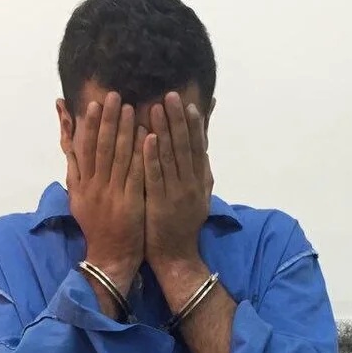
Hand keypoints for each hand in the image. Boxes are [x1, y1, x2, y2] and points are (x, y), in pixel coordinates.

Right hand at [66, 92, 146, 295]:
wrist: (109, 256)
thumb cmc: (96, 224)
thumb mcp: (78, 196)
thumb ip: (74, 168)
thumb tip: (67, 140)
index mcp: (81, 184)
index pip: (83, 149)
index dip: (88, 125)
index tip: (94, 104)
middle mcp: (94, 187)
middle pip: (100, 148)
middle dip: (107, 120)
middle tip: (115, 96)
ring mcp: (112, 195)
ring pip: (118, 158)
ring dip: (125, 131)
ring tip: (132, 109)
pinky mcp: (130, 203)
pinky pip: (135, 174)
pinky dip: (140, 154)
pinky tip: (148, 137)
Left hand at [143, 92, 213, 272]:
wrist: (176, 257)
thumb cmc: (183, 226)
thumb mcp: (200, 198)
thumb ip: (202, 173)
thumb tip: (205, 150)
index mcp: (200, 182)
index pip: (198, 148)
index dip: (194, 125)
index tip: (189, 104)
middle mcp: (191, 185)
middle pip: (185, 146)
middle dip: (177, 119)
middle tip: (170, 95)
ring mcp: (176, 194)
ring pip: (170, 157)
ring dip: (163, 130)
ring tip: (156, 107)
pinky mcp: (159, 204)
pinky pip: (155, 176)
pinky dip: (152, 156)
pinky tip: (146, 138)